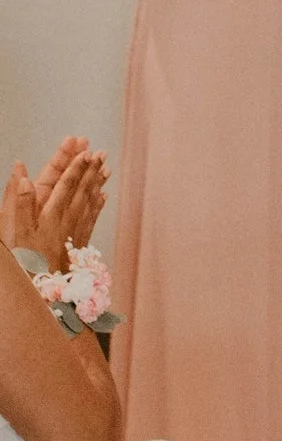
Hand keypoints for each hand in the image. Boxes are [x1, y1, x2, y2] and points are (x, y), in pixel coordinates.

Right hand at [2, 138, 106, 272]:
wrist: (44, 289)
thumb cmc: (27, 260)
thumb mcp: (16, 232)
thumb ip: (20, 204)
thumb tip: (23, 177)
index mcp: (51, 214)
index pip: (66, 184)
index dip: (75, 167)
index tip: (84, 151)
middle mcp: (67, 220)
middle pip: (81, 189)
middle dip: (90, 169)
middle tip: (100, 152)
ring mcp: (76, 231)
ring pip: (89, 201)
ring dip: (97, 183)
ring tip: (106, 167)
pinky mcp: (79, 242)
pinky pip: (92, 218)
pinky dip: (98, 205)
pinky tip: (104, 196)